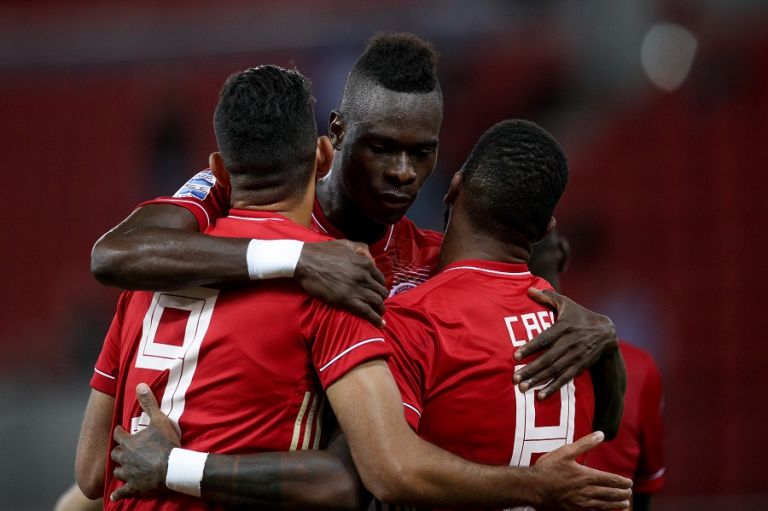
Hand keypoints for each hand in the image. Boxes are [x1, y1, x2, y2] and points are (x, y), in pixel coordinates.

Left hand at [110, 383, 180, 500]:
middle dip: (118, 451)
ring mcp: (128, 474)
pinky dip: (118, 494)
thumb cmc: (166, 444)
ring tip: (123, 468)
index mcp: (129, 442)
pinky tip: (115, 496)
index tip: (120, 430)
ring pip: (117, 472)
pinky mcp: (134, 487)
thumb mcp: (159, 420)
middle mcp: (124, 458)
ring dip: (120, 469)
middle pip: (115, 454)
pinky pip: (122, 492)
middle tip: (124, 450)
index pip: (118, 434)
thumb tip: (140, 385)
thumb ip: (148, 403)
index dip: (119, 432)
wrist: (173, 468)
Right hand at [295, 240, 388, 326]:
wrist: (304, 261)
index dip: (380, 286)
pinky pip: (366, 311)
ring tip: (379, 314)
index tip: (377, 291)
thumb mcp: (345, 244)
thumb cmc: (322, 252)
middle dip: (381, 298)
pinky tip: (380, 324)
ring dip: (380, 309)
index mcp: (365, 263)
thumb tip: (370, 258)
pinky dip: (376, 319)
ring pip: (376, 302)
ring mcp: (356, 288)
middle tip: (378, 304)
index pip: (381, 278)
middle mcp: (364, 276)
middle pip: (381, 291)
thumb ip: (361, 249)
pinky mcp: (346, 300)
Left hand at [513, 288, 617, 397]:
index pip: (545, 339)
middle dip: (531, 369)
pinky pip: (566, 379)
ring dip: (539, 380)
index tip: (516, 357)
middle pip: (548, 359)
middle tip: (515, 378)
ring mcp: (576, 356)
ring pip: (555, 371)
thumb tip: (529, 289)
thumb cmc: (580, 315)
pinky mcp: (580, 366)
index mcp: (565, 326)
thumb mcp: (566, 303)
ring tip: (523, 388)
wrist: (606, 332)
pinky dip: (553, 387)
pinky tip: (540, 396)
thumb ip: (548, 297)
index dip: (531, 348)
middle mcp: (571, 343)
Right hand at [531, 431, 631, 510]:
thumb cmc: (548, 468)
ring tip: (624, 504)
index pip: (610, 479)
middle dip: (621, 493)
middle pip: (610, 493)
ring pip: (604, 504)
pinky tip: (605, 510)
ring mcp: (581, 502)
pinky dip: (603, 510)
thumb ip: (585, 443)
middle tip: (629, 493)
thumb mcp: (566, 451)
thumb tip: (600, 434)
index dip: (621, 481)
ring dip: (616, 504)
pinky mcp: (574, 509)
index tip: (629, 482)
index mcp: (587, 475)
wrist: (533, 487)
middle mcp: (587, 490)